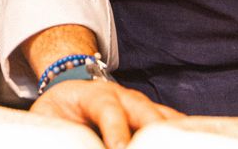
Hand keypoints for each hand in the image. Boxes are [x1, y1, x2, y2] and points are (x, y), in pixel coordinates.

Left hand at [31, 79, 182, 148]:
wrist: (71, 96)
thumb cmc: (59, 112)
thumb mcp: (48, 119)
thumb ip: (60, 134)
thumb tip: (72, 142)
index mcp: (94, 94)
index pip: (107, 108)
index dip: (116, 129)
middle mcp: (123, 97)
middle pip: (145, 111)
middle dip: (150, 134)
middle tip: (151, 148)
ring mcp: (142, 107)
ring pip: (164, 118)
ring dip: (169, 135)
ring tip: (178, 145)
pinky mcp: (152, 118)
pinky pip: (173, 125)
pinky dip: (179, 136)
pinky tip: (189, 142)